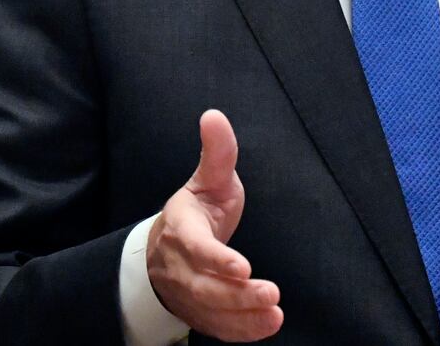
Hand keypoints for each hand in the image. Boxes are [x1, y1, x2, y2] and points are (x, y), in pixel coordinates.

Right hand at [146, 109, 283, 340]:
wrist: (166, 250)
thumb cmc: (196, 211)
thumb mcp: (207, 179)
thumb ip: (217, 153)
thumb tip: (214, 115)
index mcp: (182, 230)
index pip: (196, 249)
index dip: (217, 259)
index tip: (243, 267)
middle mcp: (180, 266)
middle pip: (204, 287)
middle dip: (236, 294)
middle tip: (270, 293)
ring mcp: (188, 293)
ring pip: (211, 311)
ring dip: (242, 316)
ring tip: (274, 313)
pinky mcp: (200, 313)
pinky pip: (218, 328)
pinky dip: (242, 331)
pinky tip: (268, 325)